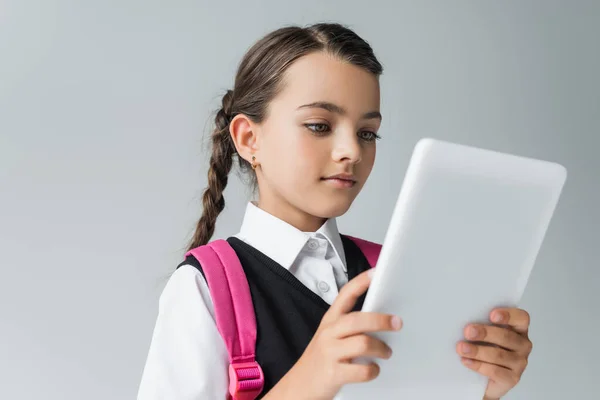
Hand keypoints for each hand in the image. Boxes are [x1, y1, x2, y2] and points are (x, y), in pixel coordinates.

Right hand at [263, 269, 401, 399]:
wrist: (298, 387)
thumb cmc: (321, 360)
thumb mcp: (330, 337)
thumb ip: (349, 327)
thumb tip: (382, 320)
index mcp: (330, 320)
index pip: (345, 295)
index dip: (361, 282)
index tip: (377, 272)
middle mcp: (328, 333)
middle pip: (358, 319)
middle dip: (382, 320)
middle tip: (397, 323)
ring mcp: (329, 352)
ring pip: (363, 343)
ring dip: (381, 348)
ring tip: (386, 352)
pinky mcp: (333, 373)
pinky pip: (361, 370)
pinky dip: (372, 370)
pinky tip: (373, 370)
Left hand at [457, 308, 532, 398]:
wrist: (483, 378)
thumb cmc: (484, 347)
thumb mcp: (484, 334)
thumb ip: (481, 324)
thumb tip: (466, 323)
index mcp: (518, 328)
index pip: (521, 318)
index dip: (508, 315)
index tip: (491, 315)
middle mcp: (522, 345)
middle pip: (506, 336)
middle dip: (485, 333)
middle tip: (468, 332)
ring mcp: (519, 363)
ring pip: (499, 355)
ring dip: (477, 351)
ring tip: (461, 348)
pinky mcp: (512, 379)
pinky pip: (495, 371)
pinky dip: (478, 365)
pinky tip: (466, 361)